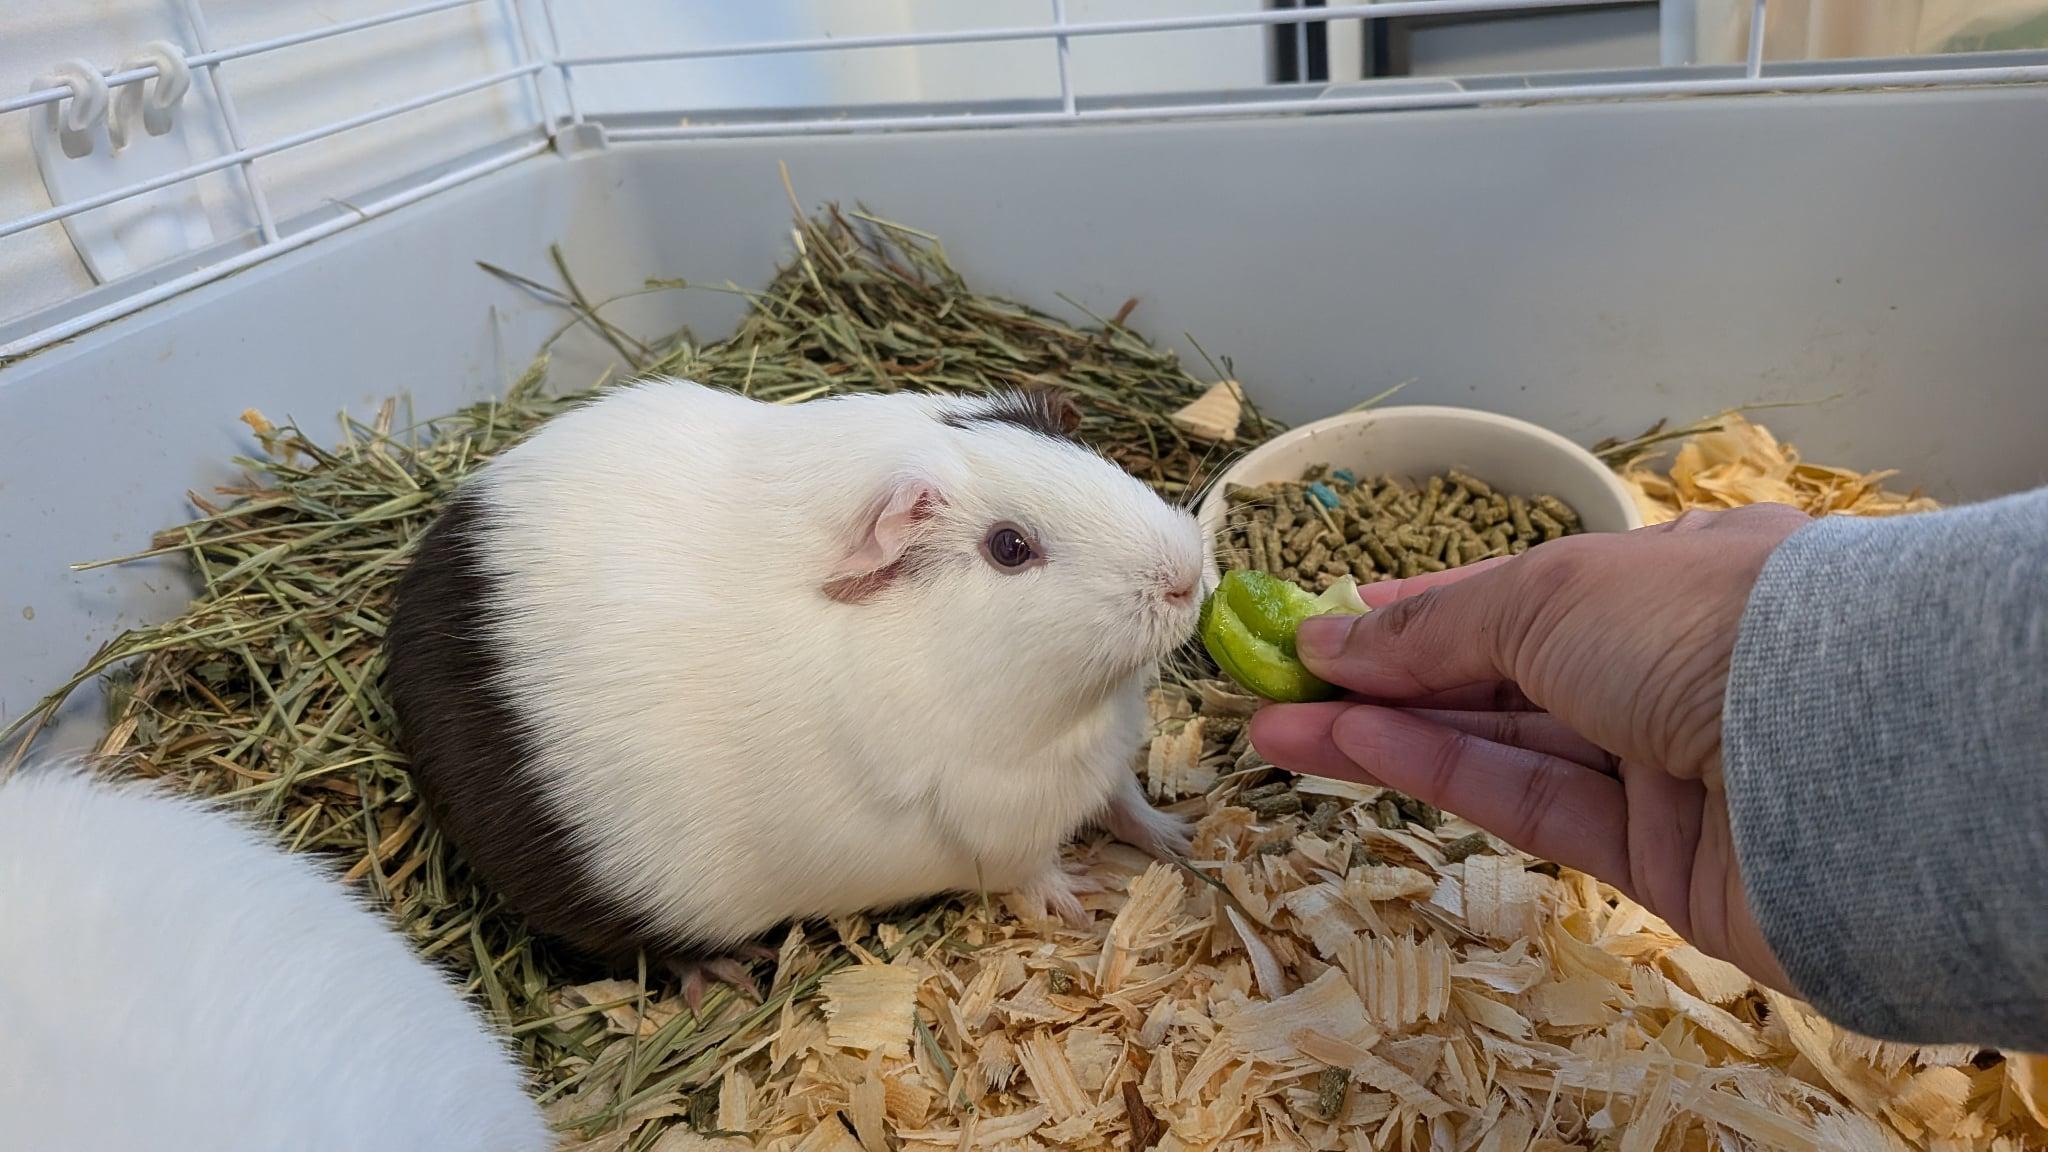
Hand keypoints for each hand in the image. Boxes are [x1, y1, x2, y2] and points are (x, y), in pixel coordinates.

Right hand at [1249, 503, 1809, 991]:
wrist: (1846, 766)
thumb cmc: (1707, 628)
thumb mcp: (1547, 595)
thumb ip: (1433, 627)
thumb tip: (1334, 636)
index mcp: (1672, 578)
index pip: (1527, 593)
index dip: (1424, 608)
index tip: (1334, 620)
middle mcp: (1672, 667)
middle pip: (1503, 674)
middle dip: (1384, 676)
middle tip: (1275, 680)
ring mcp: (1668, 766)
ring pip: (1503, 744)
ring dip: (1386, 732)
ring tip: (1277, 726)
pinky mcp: (1658, 858)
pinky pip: (1531, 805)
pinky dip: (1443, 775)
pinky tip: (1357, 750)